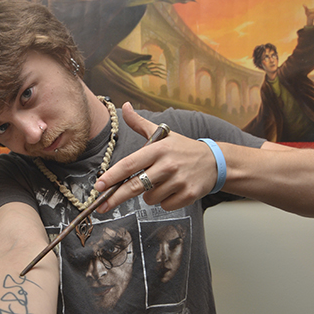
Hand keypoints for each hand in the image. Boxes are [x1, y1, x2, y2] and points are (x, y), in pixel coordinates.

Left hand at [94, 102, 217, 212]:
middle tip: (102, 206)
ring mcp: (179, 181)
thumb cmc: (183, 149)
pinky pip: (164, 206)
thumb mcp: (163, 134)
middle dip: (116, 197)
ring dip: (149, 194)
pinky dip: (164, 201)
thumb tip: (124, 107)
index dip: (112, 176)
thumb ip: (139, 123)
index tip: (98, 185)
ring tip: (161, 182)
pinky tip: (173, 190)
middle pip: (135, 186)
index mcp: (158, 149)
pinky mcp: (188, 194)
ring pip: (149, 198)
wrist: (215, 161)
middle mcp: (168, 165)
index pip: (130, 164)